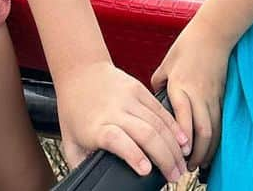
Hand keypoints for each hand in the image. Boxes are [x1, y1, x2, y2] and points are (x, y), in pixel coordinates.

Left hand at [55, 59, 190, 180]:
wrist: (80, 71)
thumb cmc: (74, 109)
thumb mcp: (70, 141)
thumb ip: (82, 164)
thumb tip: (92, 182)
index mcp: (97, 126)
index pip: (118, 140)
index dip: (134, 155)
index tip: (146, 170)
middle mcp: (116, 111)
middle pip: (146, 133)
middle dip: (164, 157)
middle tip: (174, 176)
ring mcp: (130, 98)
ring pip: (158, 122)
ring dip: (173, 146)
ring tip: (181, 164)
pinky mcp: (140, 88)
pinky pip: (161, 110)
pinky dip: (174, 127)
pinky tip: (183, 140)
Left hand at [151, 16, 230, 172]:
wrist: (213, 32)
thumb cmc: (187, 46)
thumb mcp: (167, 63)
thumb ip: (159, 82)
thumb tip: (154, 97)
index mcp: (181, 86)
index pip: (183, 118)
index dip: (182, 138)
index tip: (178, 153)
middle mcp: (198, 94)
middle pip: (202, 130)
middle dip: (196, 153)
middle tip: (186, 167)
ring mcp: (212, 96)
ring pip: (214, 129)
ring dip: (208, 150)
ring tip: (198, 163)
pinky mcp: (222, 95)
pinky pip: (221, 122)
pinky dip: (217, 138)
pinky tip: (211, 148)